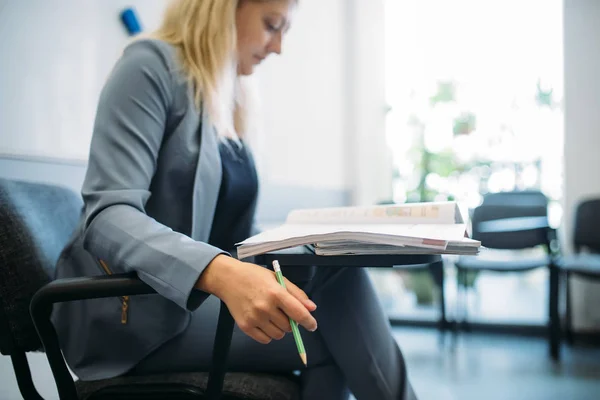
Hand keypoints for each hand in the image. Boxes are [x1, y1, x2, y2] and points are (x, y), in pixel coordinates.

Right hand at [197, 255, 317, 343]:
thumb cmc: (254, 276)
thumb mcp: (277, 278)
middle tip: (282, 311)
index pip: (298, 313)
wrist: (227, 279)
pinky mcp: (245, 326)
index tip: (312, 325)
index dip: (309, 322)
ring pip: (278, 335)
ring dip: (280, 329)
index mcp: (276, 293)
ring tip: (271, 315)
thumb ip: (296, 294)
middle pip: (289, 326)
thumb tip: (311, 308)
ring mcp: (254, 318)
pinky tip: (264, 322)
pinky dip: (268, 334)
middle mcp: (265, 307)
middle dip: (290, 321)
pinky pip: (265, 339)